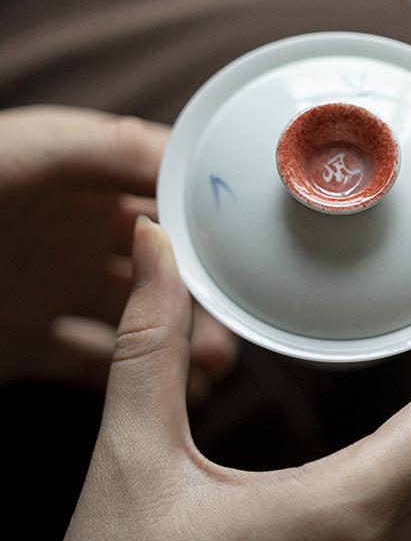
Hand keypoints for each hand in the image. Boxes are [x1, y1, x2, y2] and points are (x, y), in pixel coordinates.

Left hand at [0, 105, 236, 395]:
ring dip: (183, 338)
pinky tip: (176, 393)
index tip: (257, 246)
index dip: (213, 217)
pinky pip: (91, 362)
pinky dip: (134, 380)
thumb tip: (195, 157)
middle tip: (243, 319)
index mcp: (81, 177)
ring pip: (137, 318)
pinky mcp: (23, 342)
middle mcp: (73, 231)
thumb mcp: (31, 149)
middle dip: (208, 288)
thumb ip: (111, 146)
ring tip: (215, 362)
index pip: (167, 191)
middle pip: (163, 261)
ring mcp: (49, 288)